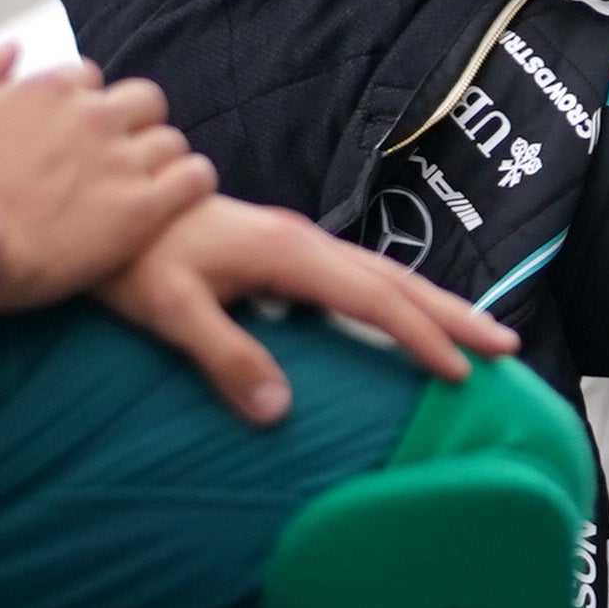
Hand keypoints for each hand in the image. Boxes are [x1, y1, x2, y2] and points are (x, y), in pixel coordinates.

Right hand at [0, 48, 212, 312]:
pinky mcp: (140, 208)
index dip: (84, 107)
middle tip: (117, 159)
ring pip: (170, 140)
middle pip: (144, 101)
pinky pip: (193, 177)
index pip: (91, 79)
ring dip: (160, 159)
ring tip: (145, 187)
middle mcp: (94, 116)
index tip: (73, 138)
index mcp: (52, 88)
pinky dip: (192, 182)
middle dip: (135, 124)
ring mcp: (121, 161)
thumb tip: (13, 51)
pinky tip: (178, 196)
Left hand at [97, 193, 518, 424]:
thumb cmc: (129, 258)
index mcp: (286, 251)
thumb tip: (280, 410)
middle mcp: (299, 239)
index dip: (419, 336)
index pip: (372, 297)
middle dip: (452, 313)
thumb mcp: (167, 310)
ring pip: (378, 272)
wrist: (102, 197)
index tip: (462, 372)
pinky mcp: (277, 248)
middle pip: (393, 278)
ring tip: (474, 333)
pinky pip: (355, 275)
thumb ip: (224, 354)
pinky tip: (395, 318)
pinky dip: (393, 297)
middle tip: (506, 347)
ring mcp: (291, 240)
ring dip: (429, 303)